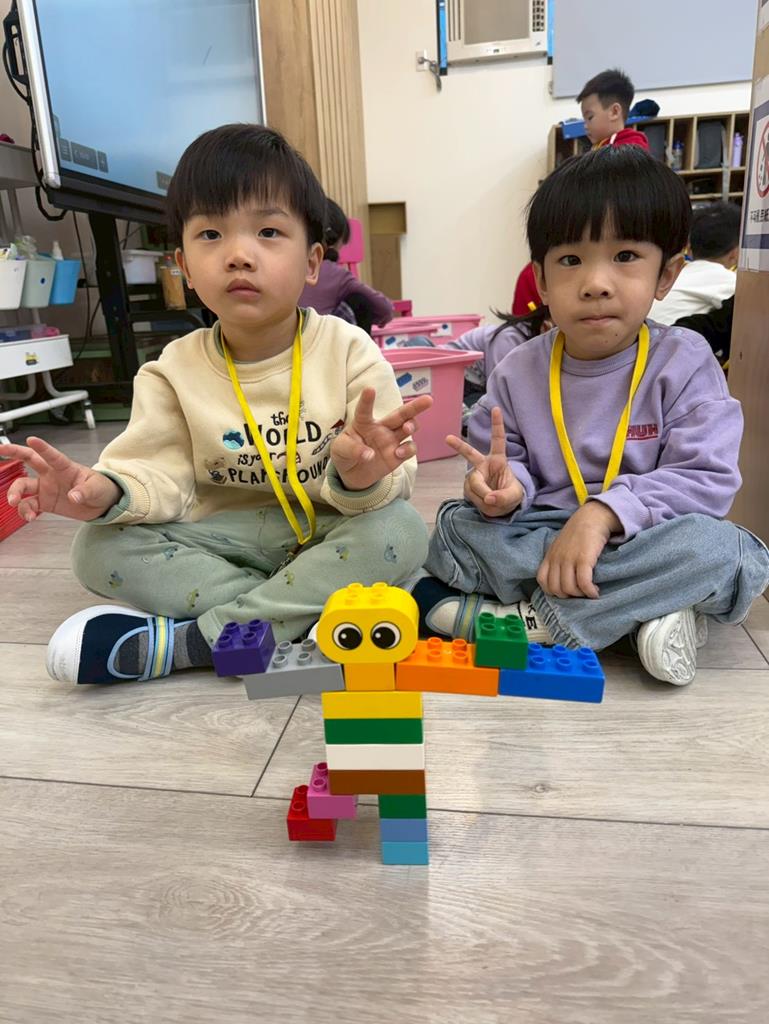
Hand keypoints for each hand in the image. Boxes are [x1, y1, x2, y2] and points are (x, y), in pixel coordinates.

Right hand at [1, 437, 120, 521]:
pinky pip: (29, 505)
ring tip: (14, 502)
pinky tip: (29, 518)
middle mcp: (51, 475)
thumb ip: (85, 491)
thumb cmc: (101, 488)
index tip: (31, 439)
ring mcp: (46, 488)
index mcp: (65, 467)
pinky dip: (25, 511)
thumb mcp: (97, 488)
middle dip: (14, 452)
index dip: (41, 447)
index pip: (52, 455)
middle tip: (1, 450)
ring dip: (15, 493)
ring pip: (23, 486)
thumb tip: (74, 496)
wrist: (102, 505)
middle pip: (29, 460)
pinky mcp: (45, 502)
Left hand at [331, 387, 432, 490]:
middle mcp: (381, 428)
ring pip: (410, 427)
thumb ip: (353, 450)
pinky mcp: (398, 455)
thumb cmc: (345, 455)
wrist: (353, 475)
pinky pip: (410, 449)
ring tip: (407, 428)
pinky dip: (407, 450)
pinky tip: (399, 453)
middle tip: (428, 400)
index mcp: (364, 423)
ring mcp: (392, 441)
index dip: (367, 400)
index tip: (369, 389)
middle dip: (415, 406)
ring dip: (412, 425)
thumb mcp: (340, 450)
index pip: (365, 410)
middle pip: (401, 414)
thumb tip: (370, 455)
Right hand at [446, 406, 522, 516]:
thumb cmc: (510, 495)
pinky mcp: (468, 488)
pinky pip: (472, 495)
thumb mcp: (514, 496)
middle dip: (459, 446)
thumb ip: (503, 497)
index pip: (498, 440)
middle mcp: (484, 465)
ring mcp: (474, 476)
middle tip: (447, 438)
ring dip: (484, 496)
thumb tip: (488, 498)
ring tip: (493, 502)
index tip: (496, 408)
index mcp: (498, 460)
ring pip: (475, 484)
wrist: (501, 507)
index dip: (497, 424)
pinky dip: (480, 502)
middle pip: (470, 454)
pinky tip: (486, 504)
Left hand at [536, 502, 620, 598]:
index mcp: (550, 556)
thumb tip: (561, 578)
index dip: (553, 591)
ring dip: (580, 595)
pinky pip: (583, 582)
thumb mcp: (561, 545)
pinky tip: (595, 592)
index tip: (565, 592)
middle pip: (555, 588)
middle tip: (580, 594)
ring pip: (569, 588)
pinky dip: (589, 591)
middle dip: (568, 596)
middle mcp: (557, 559)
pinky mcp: (584, 559)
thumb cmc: (579, 532)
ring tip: (589, 592)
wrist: (592, 517)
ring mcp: (569, 559)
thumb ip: (557, 559)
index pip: (542, 581)